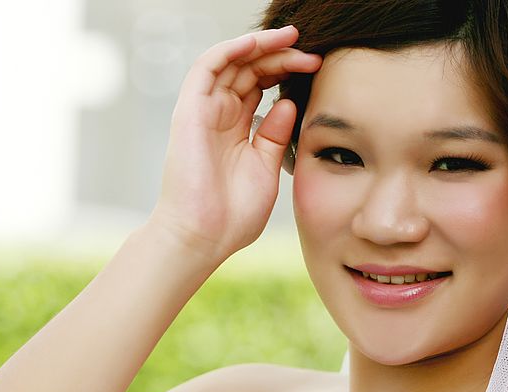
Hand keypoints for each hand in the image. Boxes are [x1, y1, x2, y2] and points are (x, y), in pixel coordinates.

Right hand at [151, 26, 320, 263]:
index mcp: (237, 129)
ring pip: (231, 62)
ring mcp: (204, 111)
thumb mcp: (266, 168)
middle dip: (281, 56)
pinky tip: (258, 44)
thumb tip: (288, 102)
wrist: (204, 237)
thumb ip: (276, 136)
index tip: (318, 68)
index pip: (261, 85)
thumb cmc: (233, 215)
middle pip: (250, 69)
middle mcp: (219, 114)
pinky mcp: (190, 111)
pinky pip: (208, 67)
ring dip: (260, 46)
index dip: (286, 71)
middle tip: (313, 52)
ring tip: (291, 38)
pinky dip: (231, 50)